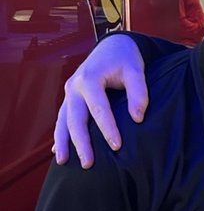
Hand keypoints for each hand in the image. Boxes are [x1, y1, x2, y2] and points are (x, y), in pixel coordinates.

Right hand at [53, 36, 147, 167]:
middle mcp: (75, 86)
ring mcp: (70, 92)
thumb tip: (137, 119)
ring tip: (63, 162)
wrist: (112, 45)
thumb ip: (139, 93)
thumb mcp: (136, 70)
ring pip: (62, 120)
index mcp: (90, 78)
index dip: (108, 129)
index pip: (99, 109)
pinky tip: (57, 152)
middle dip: (80, 143)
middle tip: (88, 164)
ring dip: (62, 142)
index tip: (117, 147)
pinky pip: (62, 119)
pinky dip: (60, 135)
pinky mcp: (70, 97)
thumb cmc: (125, 59)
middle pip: (75, 118)